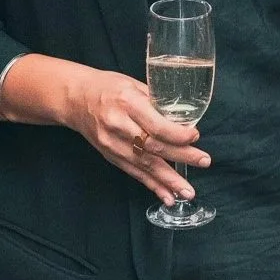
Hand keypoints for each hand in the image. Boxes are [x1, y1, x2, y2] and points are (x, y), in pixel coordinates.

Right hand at [53, 64, 209, 205]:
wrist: (75, 99)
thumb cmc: (108, 87)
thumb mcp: (134, 84)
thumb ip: (157, 101)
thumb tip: (185, 117)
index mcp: (127, 103)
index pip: (156, 125)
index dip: (177, 135)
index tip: (195, 136)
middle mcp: (118, 125)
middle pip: (153, 146)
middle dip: (181, 157)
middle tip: (204, 162)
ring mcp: (112, 144)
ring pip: (144, 165)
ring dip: (168, 180)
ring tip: (187, 191)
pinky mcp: (110, 156)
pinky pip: (133, 173)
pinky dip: (151, 185)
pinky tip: (166, 196)